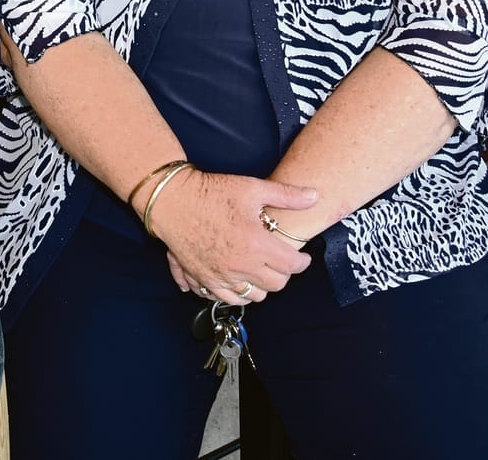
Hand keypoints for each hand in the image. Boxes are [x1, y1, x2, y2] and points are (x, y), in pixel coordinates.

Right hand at [150, 170, 316, 304]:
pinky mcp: (204, 279)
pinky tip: (239, 279)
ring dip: (262, 286)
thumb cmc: (211, 192)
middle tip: (282, 261)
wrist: (173, 201)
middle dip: (284, 274)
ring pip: (254, 296)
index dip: (302, 262)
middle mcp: (241, 266)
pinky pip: (228, 299)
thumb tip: (314, 196)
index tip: (302, 257)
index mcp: (257, 245)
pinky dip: (238, 293)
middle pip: (276, 285)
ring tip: (261, 270)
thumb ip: (286, 195)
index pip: (292, 266)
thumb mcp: (252, 188)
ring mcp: (222, 276)